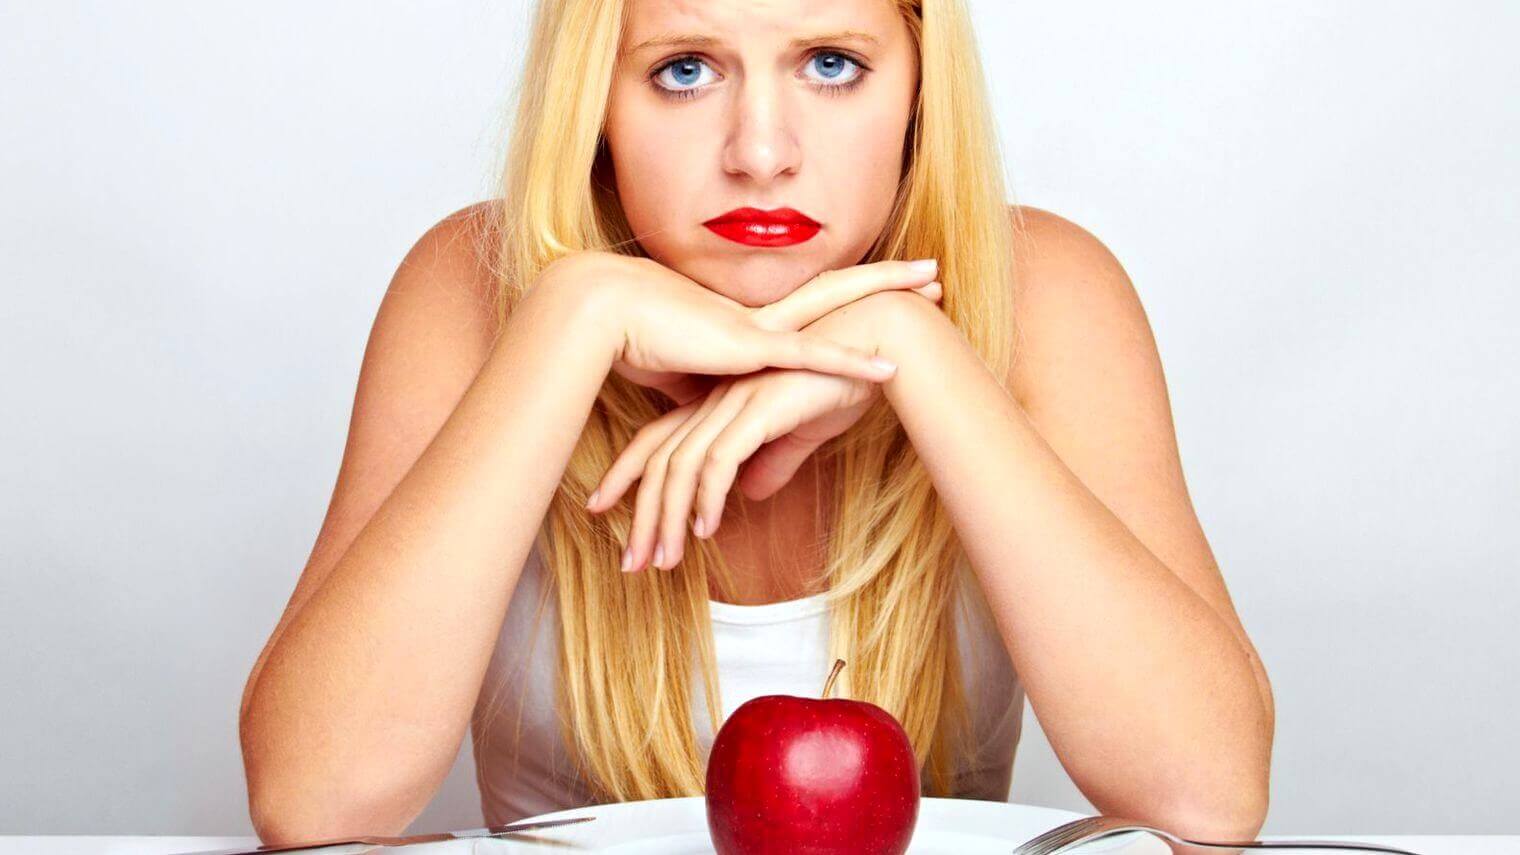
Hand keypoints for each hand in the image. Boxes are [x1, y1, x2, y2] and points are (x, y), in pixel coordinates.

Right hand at [538, 251, 940, 402]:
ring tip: (936, 285)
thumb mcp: (680, 373)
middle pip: (840, 287)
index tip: (886, 284)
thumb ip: (706, 391)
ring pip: (840, 306)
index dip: (850, 292)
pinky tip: (890, 368)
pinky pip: (812, 357)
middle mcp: (762, 315)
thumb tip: (717, 414)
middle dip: (888, 278)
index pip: (812, 301)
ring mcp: (760, 326)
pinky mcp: (748, 348)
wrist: (600, 314)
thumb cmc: (631, 340)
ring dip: (890, 295)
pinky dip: (852, 363)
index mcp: (747, 321)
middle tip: (933, 270)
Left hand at [584, 286, 941, 571]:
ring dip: (668, 520)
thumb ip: (773, 461)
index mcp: (720, 402)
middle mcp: (717, 402)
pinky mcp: (758, 410)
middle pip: (658, 461)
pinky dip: (706, 499)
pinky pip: (719, 462)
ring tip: (663, 562)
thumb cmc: (843, 381)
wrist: (877, 345)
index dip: (627, 475)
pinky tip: (705, 529)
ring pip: (680, 467)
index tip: (603, 509)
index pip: (657, 441)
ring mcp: (735, 404)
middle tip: (630, 562)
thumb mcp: (801, 432)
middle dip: (640, 515)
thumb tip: (752, 495)